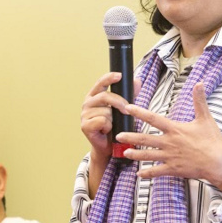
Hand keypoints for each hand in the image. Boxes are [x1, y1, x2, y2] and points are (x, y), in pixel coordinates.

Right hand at [81, 72, 141, 195]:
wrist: (109, 147)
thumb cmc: (115, 127)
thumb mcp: (123, 109)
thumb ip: (129, 95)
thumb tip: (137, 81)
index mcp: (94, 96)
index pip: (100, 83)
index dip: (109, 78)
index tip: (119, 75)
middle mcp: (87, 104)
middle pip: (105, 96)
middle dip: (119, 102)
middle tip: (127, 109)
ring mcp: (84, 115)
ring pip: (105, 111)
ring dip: (113, 119)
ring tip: (112, 125)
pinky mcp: (85, 126)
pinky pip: (102, 121)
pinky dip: (108, 127)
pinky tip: (106, 131)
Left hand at [117, 83, 221, 190]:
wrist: (218, 163)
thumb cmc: (213, 141)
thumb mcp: (206, 118)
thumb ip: (200, 101)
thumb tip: (199, 83)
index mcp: (175, 129)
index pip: (153, 118)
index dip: (139, 112)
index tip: (128, 107)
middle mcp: (169, 143)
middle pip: (146, 138)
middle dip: (131, 137)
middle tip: (118, 135)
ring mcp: (170, 157)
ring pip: (148, 155)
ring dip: (135, 154)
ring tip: (125, 152)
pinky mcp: (173, 169)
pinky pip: (157, 171)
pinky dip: (147, 173)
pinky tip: (139, 174)